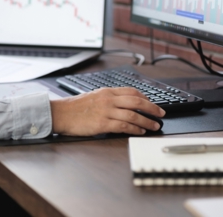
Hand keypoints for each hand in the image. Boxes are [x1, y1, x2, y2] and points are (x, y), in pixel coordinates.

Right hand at [50, 87, 164, 135]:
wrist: (61, 113)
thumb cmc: (74, 107)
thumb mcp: (93, 96)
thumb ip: (108, 98)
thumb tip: (122, 104)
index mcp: (106, 92)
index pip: (131, 91)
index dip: (145, 98)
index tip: (152, 103)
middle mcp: (108, 99)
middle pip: (136, 101)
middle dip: (152, 108)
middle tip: (161, 114)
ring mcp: (106, 111)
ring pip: (133, 114)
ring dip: (147, 121)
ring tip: (155, 126)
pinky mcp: (103, 124)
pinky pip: (124, 126)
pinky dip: (135, 129)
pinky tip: (140, 131)